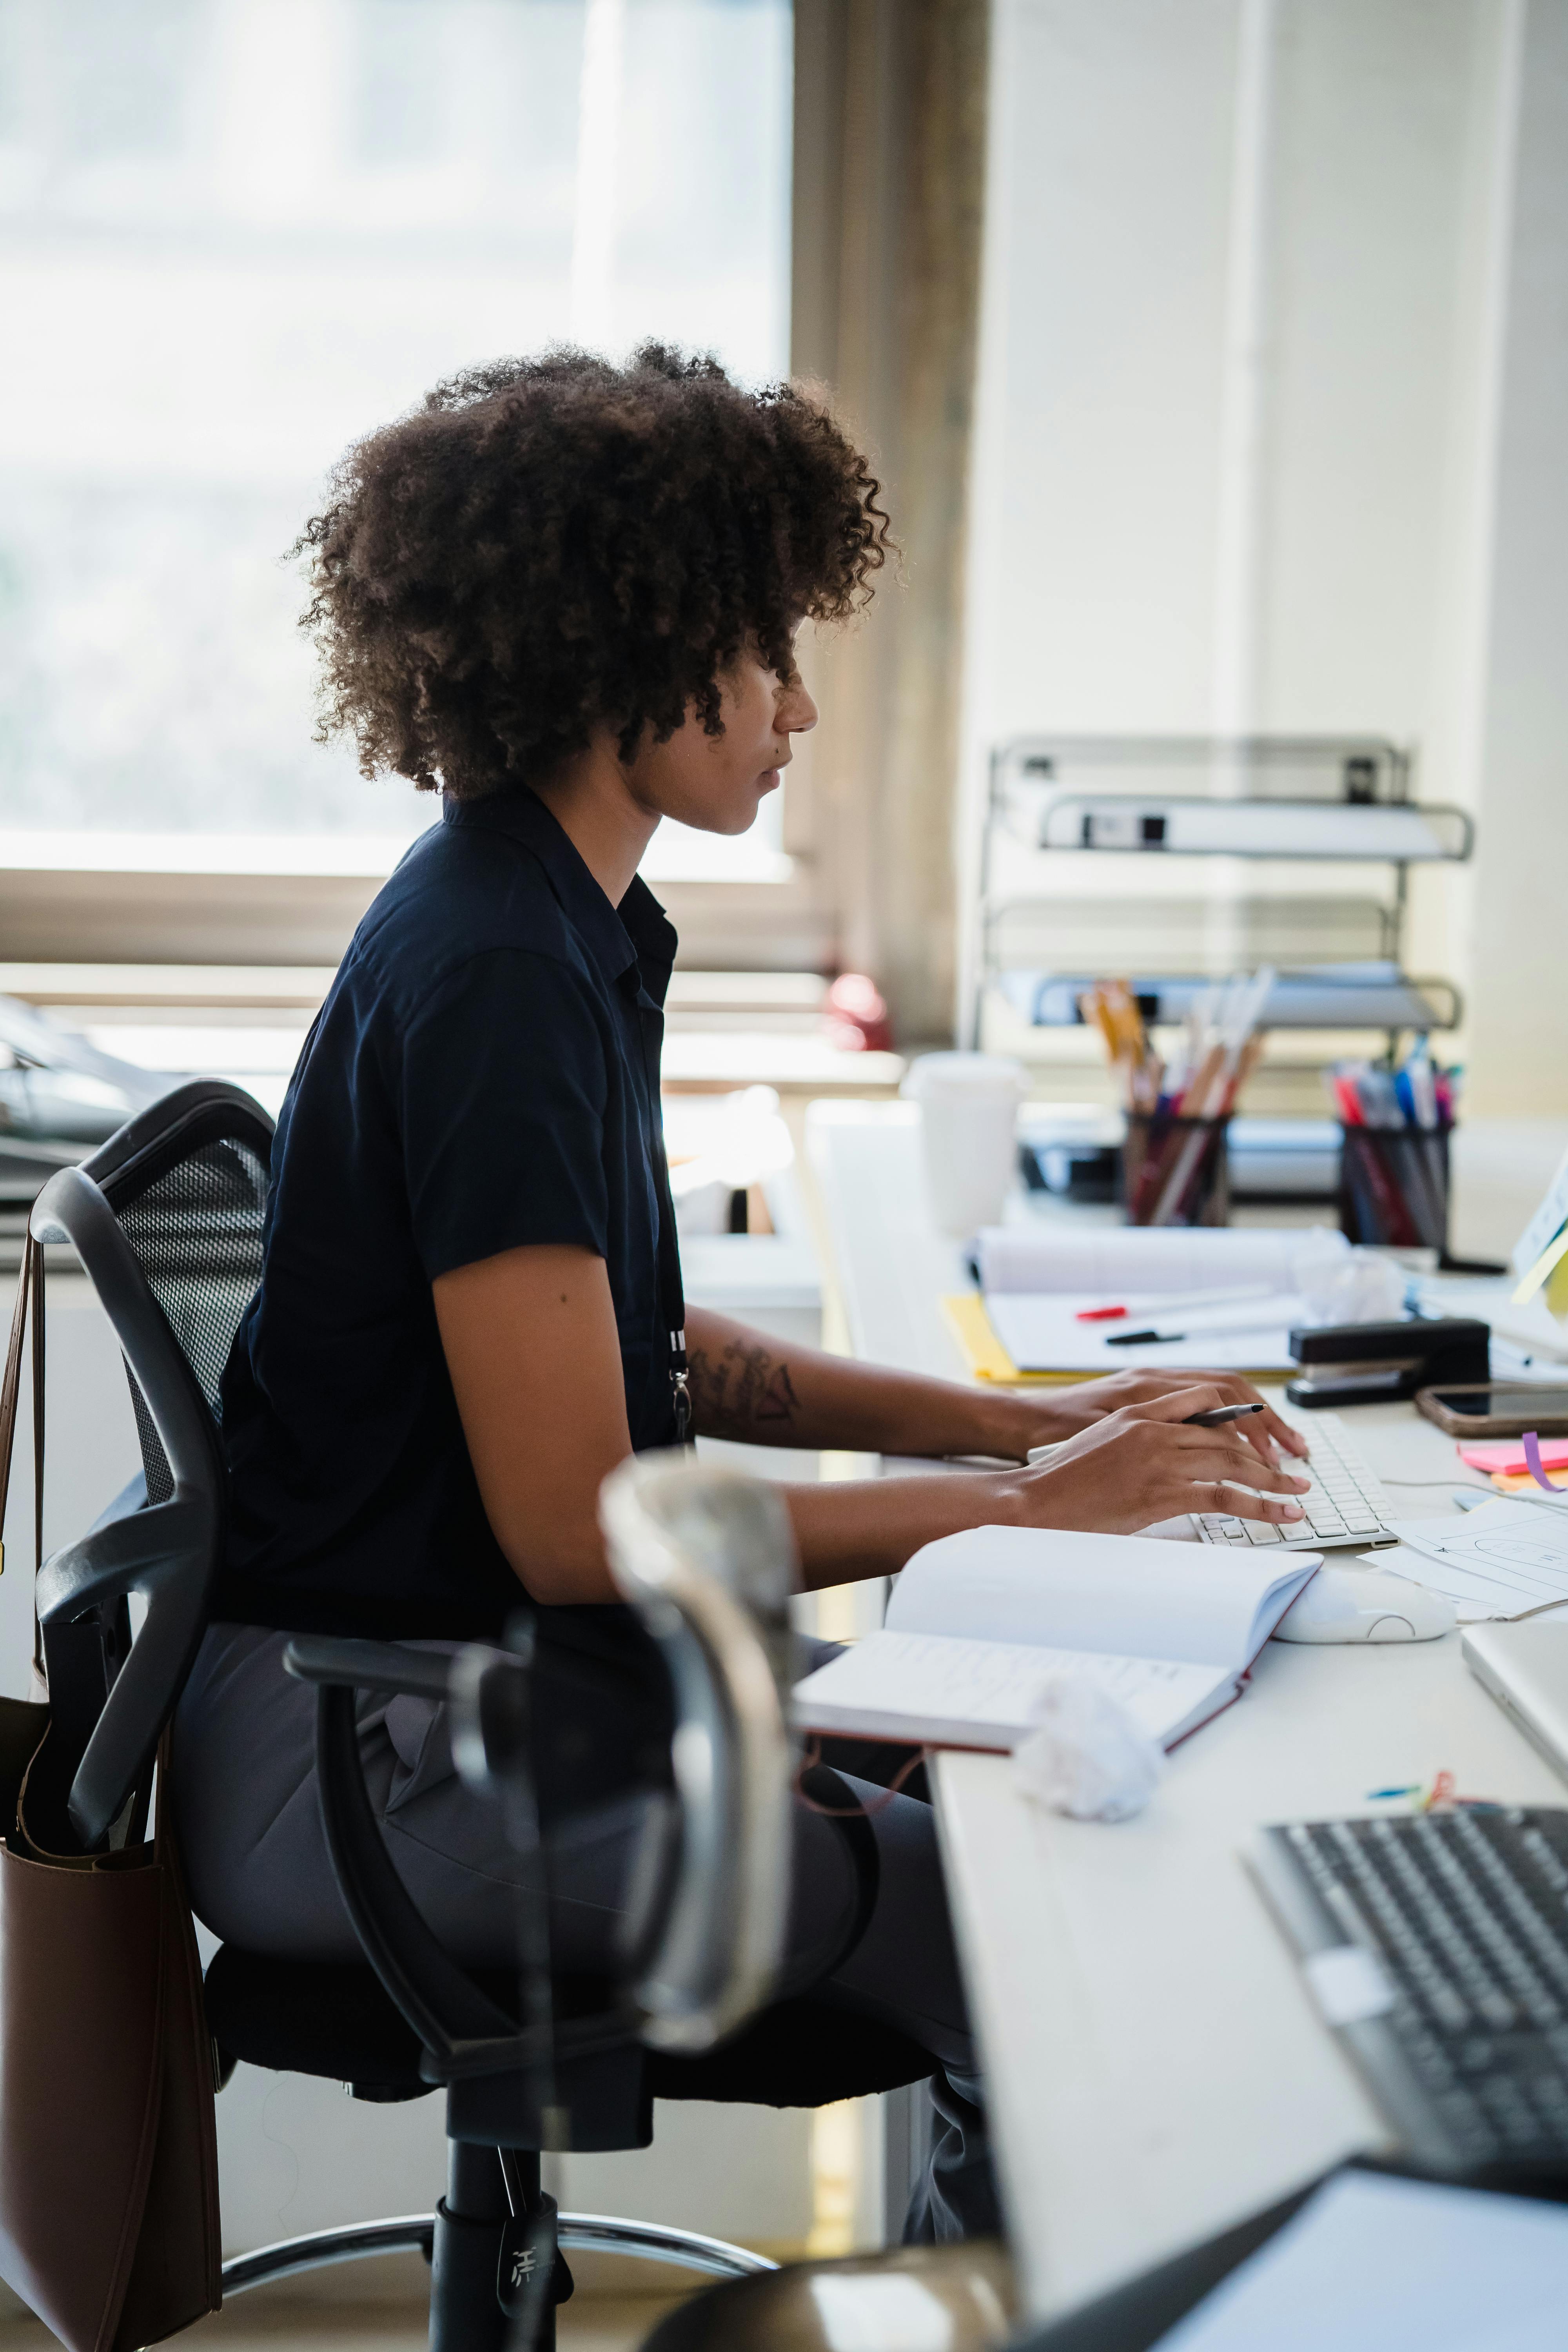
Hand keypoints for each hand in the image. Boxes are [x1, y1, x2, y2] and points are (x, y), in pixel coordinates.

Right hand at [998, 1384, 1312, 1536]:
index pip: (1209, 1397)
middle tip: (1294, 1471)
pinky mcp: (1160, 1493)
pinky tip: (1279, 1515)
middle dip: (1267, 1454)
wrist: (1033, 1500)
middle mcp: (1153, 1427)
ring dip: (1272, 1481)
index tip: (1266, 1437)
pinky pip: (1223, 1497)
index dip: (1245, 1417)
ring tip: (1297, 1496)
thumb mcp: (1104, 1440)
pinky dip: (1259, 1506)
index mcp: (1139, 1409)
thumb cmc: (1063, 1477)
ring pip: (1233, 1463)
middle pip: (1228, 1433)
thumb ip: (1143, 1435)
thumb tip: (1180, 1451)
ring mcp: (1158, 1459)